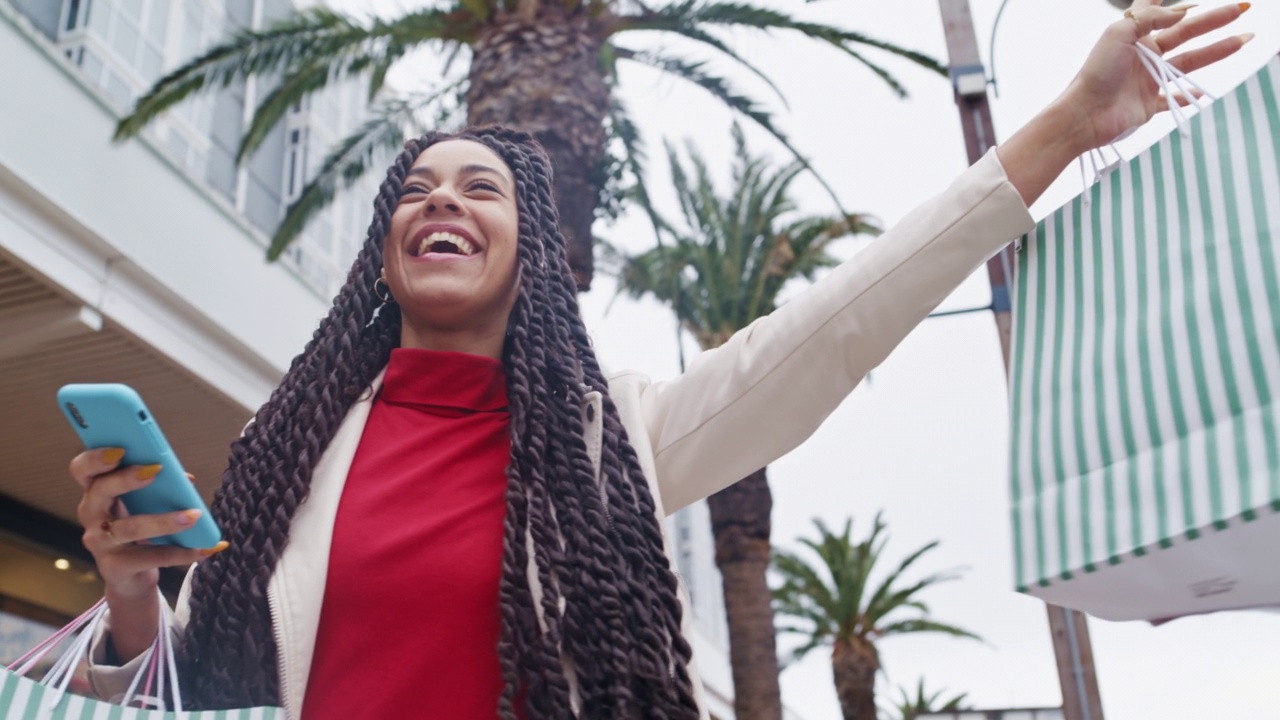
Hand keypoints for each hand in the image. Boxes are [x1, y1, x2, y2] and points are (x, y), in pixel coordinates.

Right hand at [72, 448, 224, 597]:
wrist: (130, 576)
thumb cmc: (138, 528)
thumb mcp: (144, 504)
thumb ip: (159, 486)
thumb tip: (185, 479)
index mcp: (96, 491)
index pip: (83, 469)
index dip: (96, 458)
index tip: (120, 449)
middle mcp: (91, 515)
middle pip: (99, 491)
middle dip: (125, 479)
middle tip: (155, 470)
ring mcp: (100, 543)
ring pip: (130, 528)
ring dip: (164, 520)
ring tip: (194, 515)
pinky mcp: (115, 567)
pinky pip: (151, 558)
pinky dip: (184, 552)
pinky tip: (207, 547)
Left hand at [1062, 1, 1252, 153]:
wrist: (1085, 115)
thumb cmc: (1097, 72)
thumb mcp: (1119, 33)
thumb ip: (1150, 18)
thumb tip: (1182, 12)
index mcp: (1134, 35)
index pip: (1155, 10)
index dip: (1171, 3)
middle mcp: (1143, 55)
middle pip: (1185, 33)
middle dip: (1214, 21)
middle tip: (1241, 9)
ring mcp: (1148, 80)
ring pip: (1189, 62)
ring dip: (1217, 51)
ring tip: (1243, 40)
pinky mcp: (1149, 105)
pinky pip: (1173, 100)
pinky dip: (1187, 97)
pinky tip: (1203, 92)